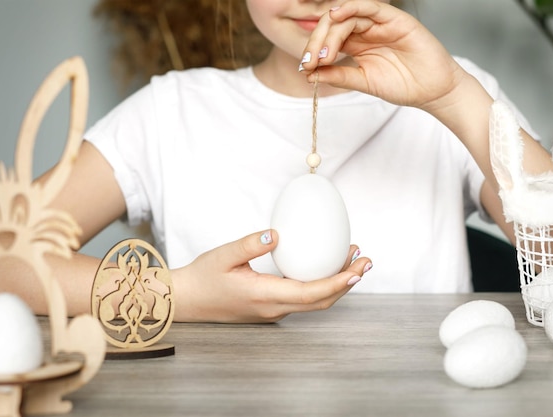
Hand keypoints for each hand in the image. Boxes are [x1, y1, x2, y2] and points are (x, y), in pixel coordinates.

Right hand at [172, 230, 371, 322]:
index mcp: (264, 296)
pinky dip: (321, 284)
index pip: (310, 293)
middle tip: (365, 261)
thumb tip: (277, 234)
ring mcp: (273, 311)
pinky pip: (303, 298)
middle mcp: (274, 308)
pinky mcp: (271, 308)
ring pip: (314, 302)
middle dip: (347, 282)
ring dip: (336, 283)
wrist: (186, 301)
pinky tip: (325, 266)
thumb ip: (250, 244)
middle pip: (321, 301)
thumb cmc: (203, 278)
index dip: (337, 283)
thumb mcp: (223, 255)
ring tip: (352, 260)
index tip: (357, 270)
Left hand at [299, 1, 465, 113]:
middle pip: (332, 26)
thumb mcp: (363, 82)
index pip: (328, 40)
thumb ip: (339, 75)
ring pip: (347, 16)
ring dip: (330, 32)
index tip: (304, 67)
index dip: (314, 51)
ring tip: (322, 53)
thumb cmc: (402, 86)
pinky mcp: (394, 18)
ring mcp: (378, 24)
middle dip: (317, 43)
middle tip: (309, 61)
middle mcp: (364, 31)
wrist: (431, 90)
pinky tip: (337, 15)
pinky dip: (352, 7)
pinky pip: (370, 6)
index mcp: (356, 45)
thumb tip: (309, 75)